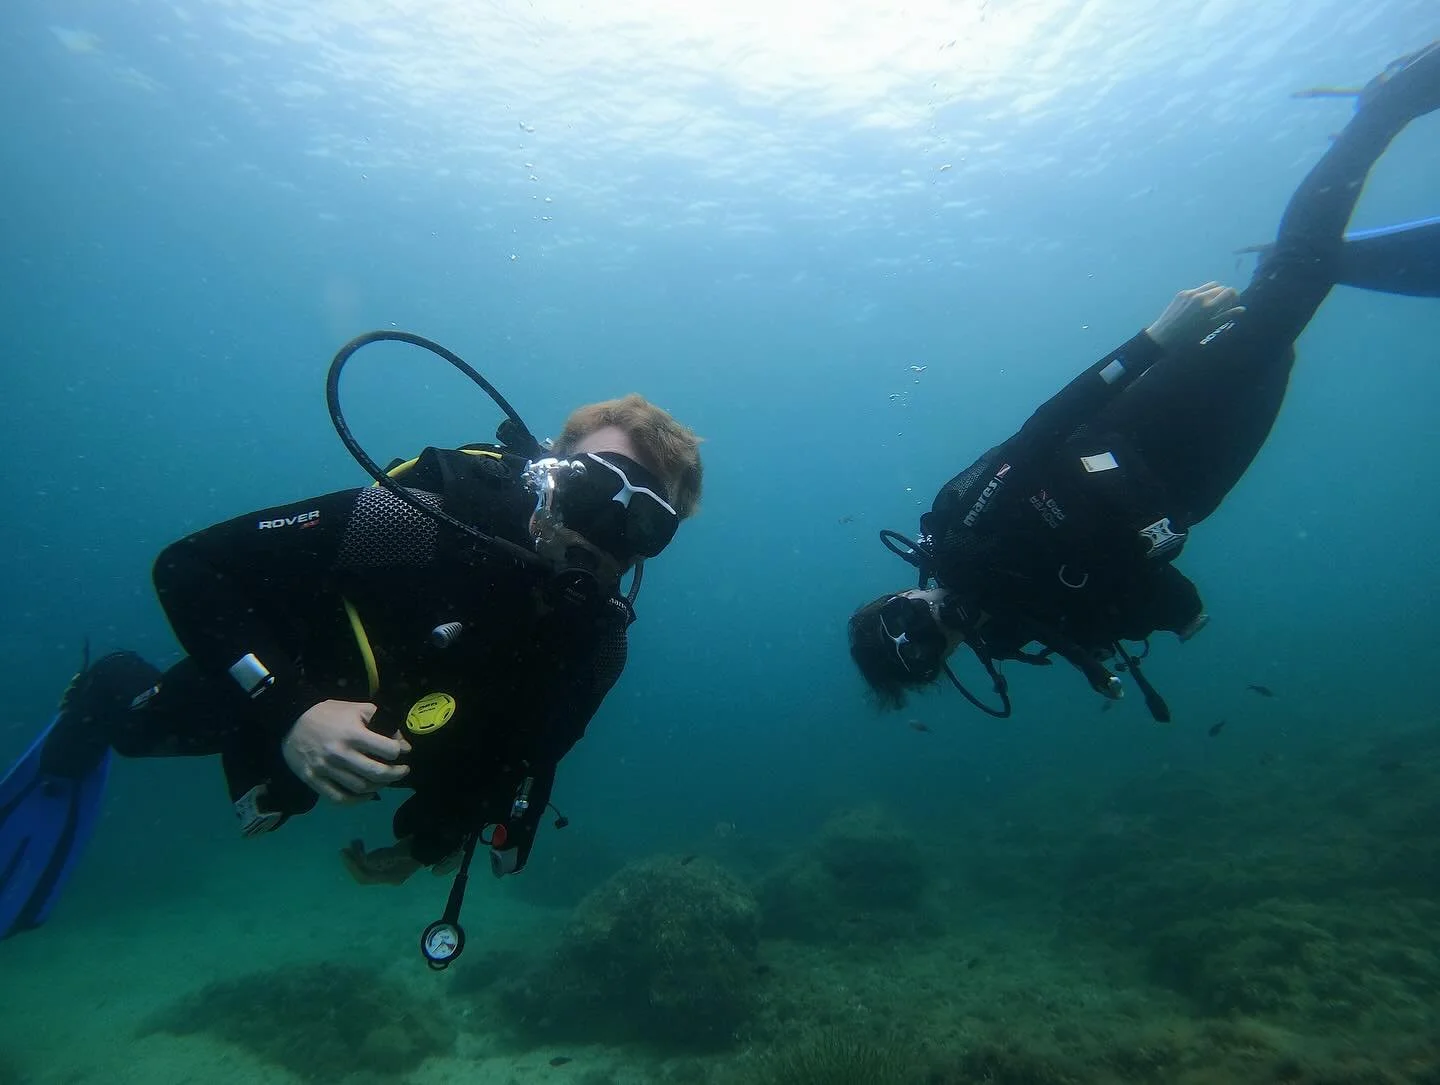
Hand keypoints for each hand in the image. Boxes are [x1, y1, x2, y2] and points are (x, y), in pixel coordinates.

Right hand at [281, 699, 410, 803]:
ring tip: (385, 780)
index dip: (400, 751)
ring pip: (361, 787)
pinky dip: (357, 801)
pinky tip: (367, 794)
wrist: (290, 720)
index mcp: (353, 734)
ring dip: (379, 786)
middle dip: (396, 774)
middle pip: (377, 773)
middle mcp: (340, 754)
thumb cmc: (327, 714)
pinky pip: (339, 798)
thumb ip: (379, 719)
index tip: (403, 751)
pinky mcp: (314, 780)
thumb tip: (399, 739)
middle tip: (403, 771)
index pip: (387, 749)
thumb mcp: (355, 709)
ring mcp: (326, 769)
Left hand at [339, 838, 422, 885]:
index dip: (353, 865)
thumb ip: (383, 856)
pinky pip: (367, 865)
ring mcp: (385, 874)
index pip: (366, 876)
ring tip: (353, 843)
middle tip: (344, 850)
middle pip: (363, 876)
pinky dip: (361, 855)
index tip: (344, 852)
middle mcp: (387, 879)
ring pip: (364, 870)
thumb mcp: (400, 851)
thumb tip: (364, 860)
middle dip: (351, 863)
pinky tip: (360, 845)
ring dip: (355, 858)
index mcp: (391, 877)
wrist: (426, 845)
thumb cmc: (415, 847)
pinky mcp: (384, 867)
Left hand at [1143, 282, 1244, 351]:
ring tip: (1212, 305)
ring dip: (1215, 292)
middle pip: (1221, 287)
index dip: (1235, 296)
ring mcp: (1190, 293)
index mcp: (1209, 306)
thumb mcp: (1210, 328)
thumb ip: (1226, 316)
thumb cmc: (1189, 337)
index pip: (1230, 292)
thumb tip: (1242, 309)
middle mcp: (1200, 296)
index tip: (1233, 304)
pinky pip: (1197, 289)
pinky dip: (1202, 294)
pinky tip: (1197, 306)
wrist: (1163, 336)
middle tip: (1223, 306)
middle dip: (1225, 295)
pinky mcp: (1182, 293)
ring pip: (1210, 285)